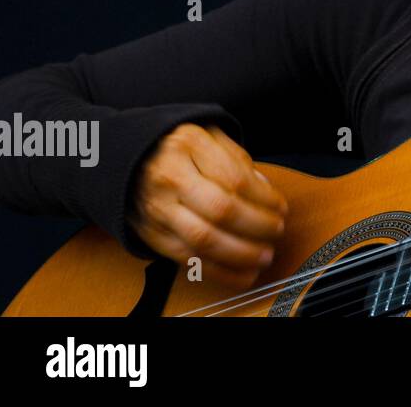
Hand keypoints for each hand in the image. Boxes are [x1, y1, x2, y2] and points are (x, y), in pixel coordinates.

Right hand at [126, 123, 288, 287]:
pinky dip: (219, 271)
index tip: (281, 208)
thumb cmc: (181, 149)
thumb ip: (238, 162)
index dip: (264, 198)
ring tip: (264, 256)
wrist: (129, 158)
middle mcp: (170, 177)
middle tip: (276, 231)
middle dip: (256, 226)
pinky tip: (242, 274)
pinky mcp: (151, 234)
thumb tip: (266, 193)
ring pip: (203, 239)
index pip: (235, 178)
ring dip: (241, 254)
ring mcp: (157, 208)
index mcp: (190, 145)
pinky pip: (186, 259)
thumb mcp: (210, 137)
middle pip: (221, 210)